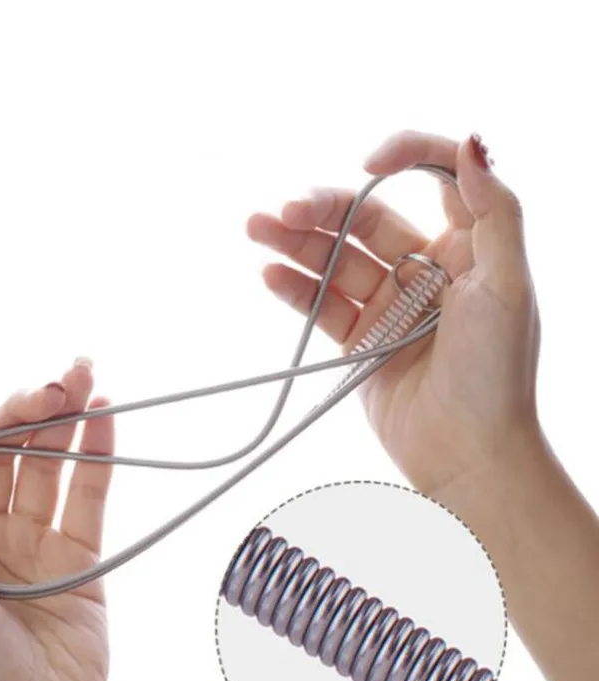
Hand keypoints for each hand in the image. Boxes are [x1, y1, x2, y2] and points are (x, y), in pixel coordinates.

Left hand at [0, 359, 111, 680]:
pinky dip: (98, 455)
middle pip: (0, 452)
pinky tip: (105, 417)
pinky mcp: (78, 553)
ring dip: (64, 420)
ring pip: (47, 464)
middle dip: (22, 411)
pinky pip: (89, 495)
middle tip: (53, 386)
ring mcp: (34, 539)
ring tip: (84, 380)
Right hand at [247, 131, 540, 496]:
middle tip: (282, 209)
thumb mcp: (509, 285)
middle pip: (368, 219)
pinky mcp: (359, 340)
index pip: (434, 179)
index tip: (369, 159)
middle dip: (324, 208)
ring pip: (336, 260)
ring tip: (256, 228)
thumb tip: (472, 141)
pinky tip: (270, 273)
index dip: (404, 156)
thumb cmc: (497, 374)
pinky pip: (323, 305)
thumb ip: (495, 211)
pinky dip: (295, 288)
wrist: (466, 454)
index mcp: (466, 248)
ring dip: (295, 242)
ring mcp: (388, 306)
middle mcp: (424, 270)